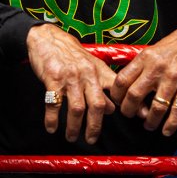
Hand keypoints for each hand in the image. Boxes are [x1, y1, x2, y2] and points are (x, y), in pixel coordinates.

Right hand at [26, 23, 116, 143]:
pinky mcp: (53, 79)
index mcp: (98, 71)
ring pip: (76, 108)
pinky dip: (52, 119)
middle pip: (97, 104)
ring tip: (72, 137)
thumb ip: (102, 84)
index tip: (130, 117)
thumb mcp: (90, 64)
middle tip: (91, 139)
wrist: (47, 38)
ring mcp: (70, 77)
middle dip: (95, 126)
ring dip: (74, 126)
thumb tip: (111, 109)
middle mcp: (86, 74)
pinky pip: (54, 104)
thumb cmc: (69, 52)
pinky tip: (52, 128)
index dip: (123, 104)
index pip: (115, 89)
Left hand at [109, 24, 176, 135]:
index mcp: (145, 58)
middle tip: (130, 115)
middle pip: (134, 96)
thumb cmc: (175, 46)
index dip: (116, 95)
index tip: (118, 102)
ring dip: (150, 121)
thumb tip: (123, 84)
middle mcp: (157, 68)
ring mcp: (173, 79)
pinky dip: (171, 124)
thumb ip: (140, 66)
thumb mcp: (153, 50)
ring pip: (156, 108)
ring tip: (149, 125)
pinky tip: (166, 130)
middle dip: (129, 111)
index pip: (122, 80)